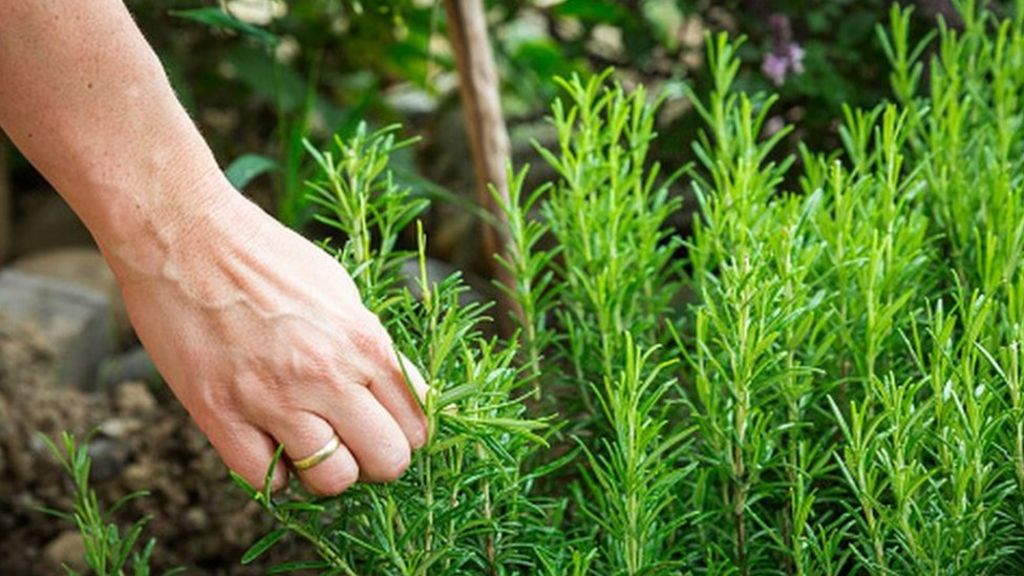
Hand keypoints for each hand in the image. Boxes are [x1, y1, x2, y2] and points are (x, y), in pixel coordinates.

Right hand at [106, 177, 427, 494]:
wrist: (184, 235)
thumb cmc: (265, 256)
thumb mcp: (340, 291)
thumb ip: (368, 347)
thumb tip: (394, 392)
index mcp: (364, 342)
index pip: (417, 425)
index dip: (406, 436)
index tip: (386, 430)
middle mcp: (327, 375)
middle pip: (387, 462)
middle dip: (375, 461)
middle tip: (353, 444)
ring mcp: (273, 399)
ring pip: (332, 480)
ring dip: (325, 470)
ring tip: (308, 444)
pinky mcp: (220, 414)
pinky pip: (266, 481)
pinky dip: (272, 473)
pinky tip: (267, 444)